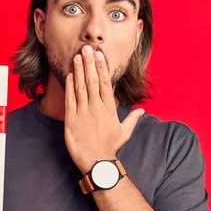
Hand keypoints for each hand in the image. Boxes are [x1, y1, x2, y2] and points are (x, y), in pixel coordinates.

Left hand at [64, 45, 144, 173]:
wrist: (96, 162)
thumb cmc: (110, 147)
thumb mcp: (124, 132)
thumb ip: (132, 118)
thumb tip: (141, 110)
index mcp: (109, 108)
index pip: (105, 83)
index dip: (101, 68)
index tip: (99, 55)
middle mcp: (96, 107)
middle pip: (92, 80)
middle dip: (89, 63)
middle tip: (87, 48)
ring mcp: (83, 112)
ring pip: (80, 87)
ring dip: (78, 70)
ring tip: (77, 57)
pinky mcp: (72, 119)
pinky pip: (70, 99)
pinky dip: (69, 86)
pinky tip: (69, 75)